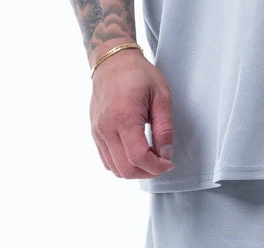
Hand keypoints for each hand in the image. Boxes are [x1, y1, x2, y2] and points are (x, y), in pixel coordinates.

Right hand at [90, 48, 174, 178]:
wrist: (112, 60)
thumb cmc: (137, 74)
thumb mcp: (162, 97)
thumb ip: (165, 129)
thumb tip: (165, 155)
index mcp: (123, 117)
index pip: (139, 158)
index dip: (157, 167)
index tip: (168, 162)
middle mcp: (106, 127)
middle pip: (126, 169)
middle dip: (147, 172)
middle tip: (160, 162)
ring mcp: (98, 131)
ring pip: (115, 169)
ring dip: (135, 171)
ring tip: (149, 157)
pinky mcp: (95, 132)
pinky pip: (107, 160)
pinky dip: (123, 164)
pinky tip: (135, 154)